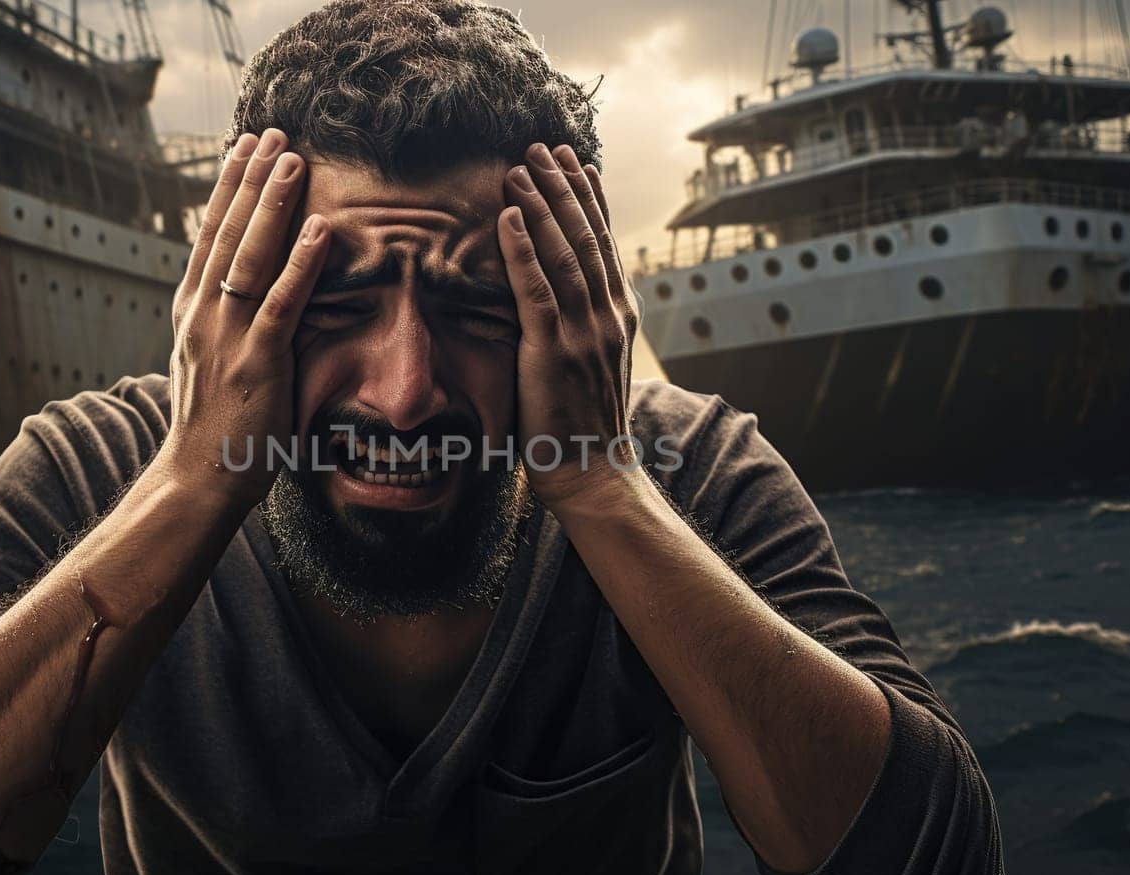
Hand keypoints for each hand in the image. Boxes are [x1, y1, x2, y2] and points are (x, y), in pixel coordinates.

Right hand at [160, 128, 329, 507]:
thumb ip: (221, 326)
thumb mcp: (206, 364)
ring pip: (249, 255)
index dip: (227, 188)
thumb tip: (238, 296)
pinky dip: (301, 264)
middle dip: (250, 178)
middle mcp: (202, 314)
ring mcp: (227, 336)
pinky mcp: (256, 362)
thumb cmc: (211, 429)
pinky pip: (281, 303)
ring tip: (293, 159)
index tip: (244, 147)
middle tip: (272, 133)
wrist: (195, 479)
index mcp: (191, 312)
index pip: (209, 235)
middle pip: (226, 231)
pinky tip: (319, 230)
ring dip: (272, 204)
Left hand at [497, 143, 639, 510]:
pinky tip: (510, 216)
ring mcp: (584, 333)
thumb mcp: (592, 365)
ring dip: (542, 204)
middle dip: (564, 186)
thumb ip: (582, 326)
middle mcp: (608, 316)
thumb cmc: (582, 426)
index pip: (604, 244)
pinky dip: (523, 249)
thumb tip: (563, 301)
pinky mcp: (554, 352)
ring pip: (564, 253)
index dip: (591, 200)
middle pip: (586, 236)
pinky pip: (537, 290)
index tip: (578, 162)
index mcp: (619, 316)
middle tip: (544, 146)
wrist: (593, 475)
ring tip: (522, 166)